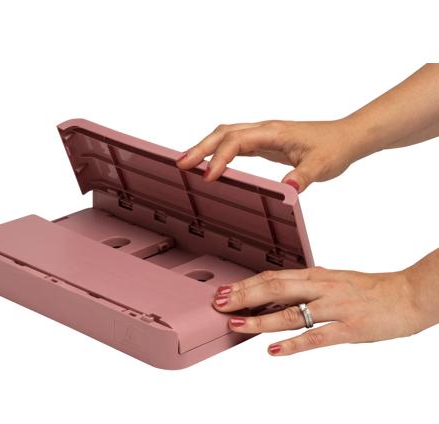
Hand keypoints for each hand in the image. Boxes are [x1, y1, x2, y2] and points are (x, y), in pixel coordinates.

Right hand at [177, 65, 438, 192]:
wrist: (346, 137)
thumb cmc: (335, 147)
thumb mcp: (322, 165)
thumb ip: (303, 177)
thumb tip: (287, 190)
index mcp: (274, 132)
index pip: (237, 141)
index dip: (220, 158)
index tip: (208, 177)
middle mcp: (264, 129)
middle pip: (223, 132)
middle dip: (200, 147)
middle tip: (180, 165)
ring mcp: (263, 134)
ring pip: (226, 134)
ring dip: (205, 146)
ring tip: (186, 163)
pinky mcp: (264, 142)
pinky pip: (234, 142)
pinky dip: (218, 150)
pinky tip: (211, 162)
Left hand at [212, 249, 438, 355]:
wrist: (408, 294)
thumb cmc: (370, 288)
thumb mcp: (335, 279)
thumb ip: (309, 284)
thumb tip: (284, 287)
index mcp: (317, 275)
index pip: (274, 276)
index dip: (247, 284)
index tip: (225, 290)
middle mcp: (321, 287)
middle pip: (275, 289)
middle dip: (244, 296)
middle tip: (219, 303)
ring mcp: (335, 307)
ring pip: (291, 312)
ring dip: (260, 320)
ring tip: (236, 324)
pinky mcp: (350, 328)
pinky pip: (317, 337)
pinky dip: (294, 344)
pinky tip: (274, 350)